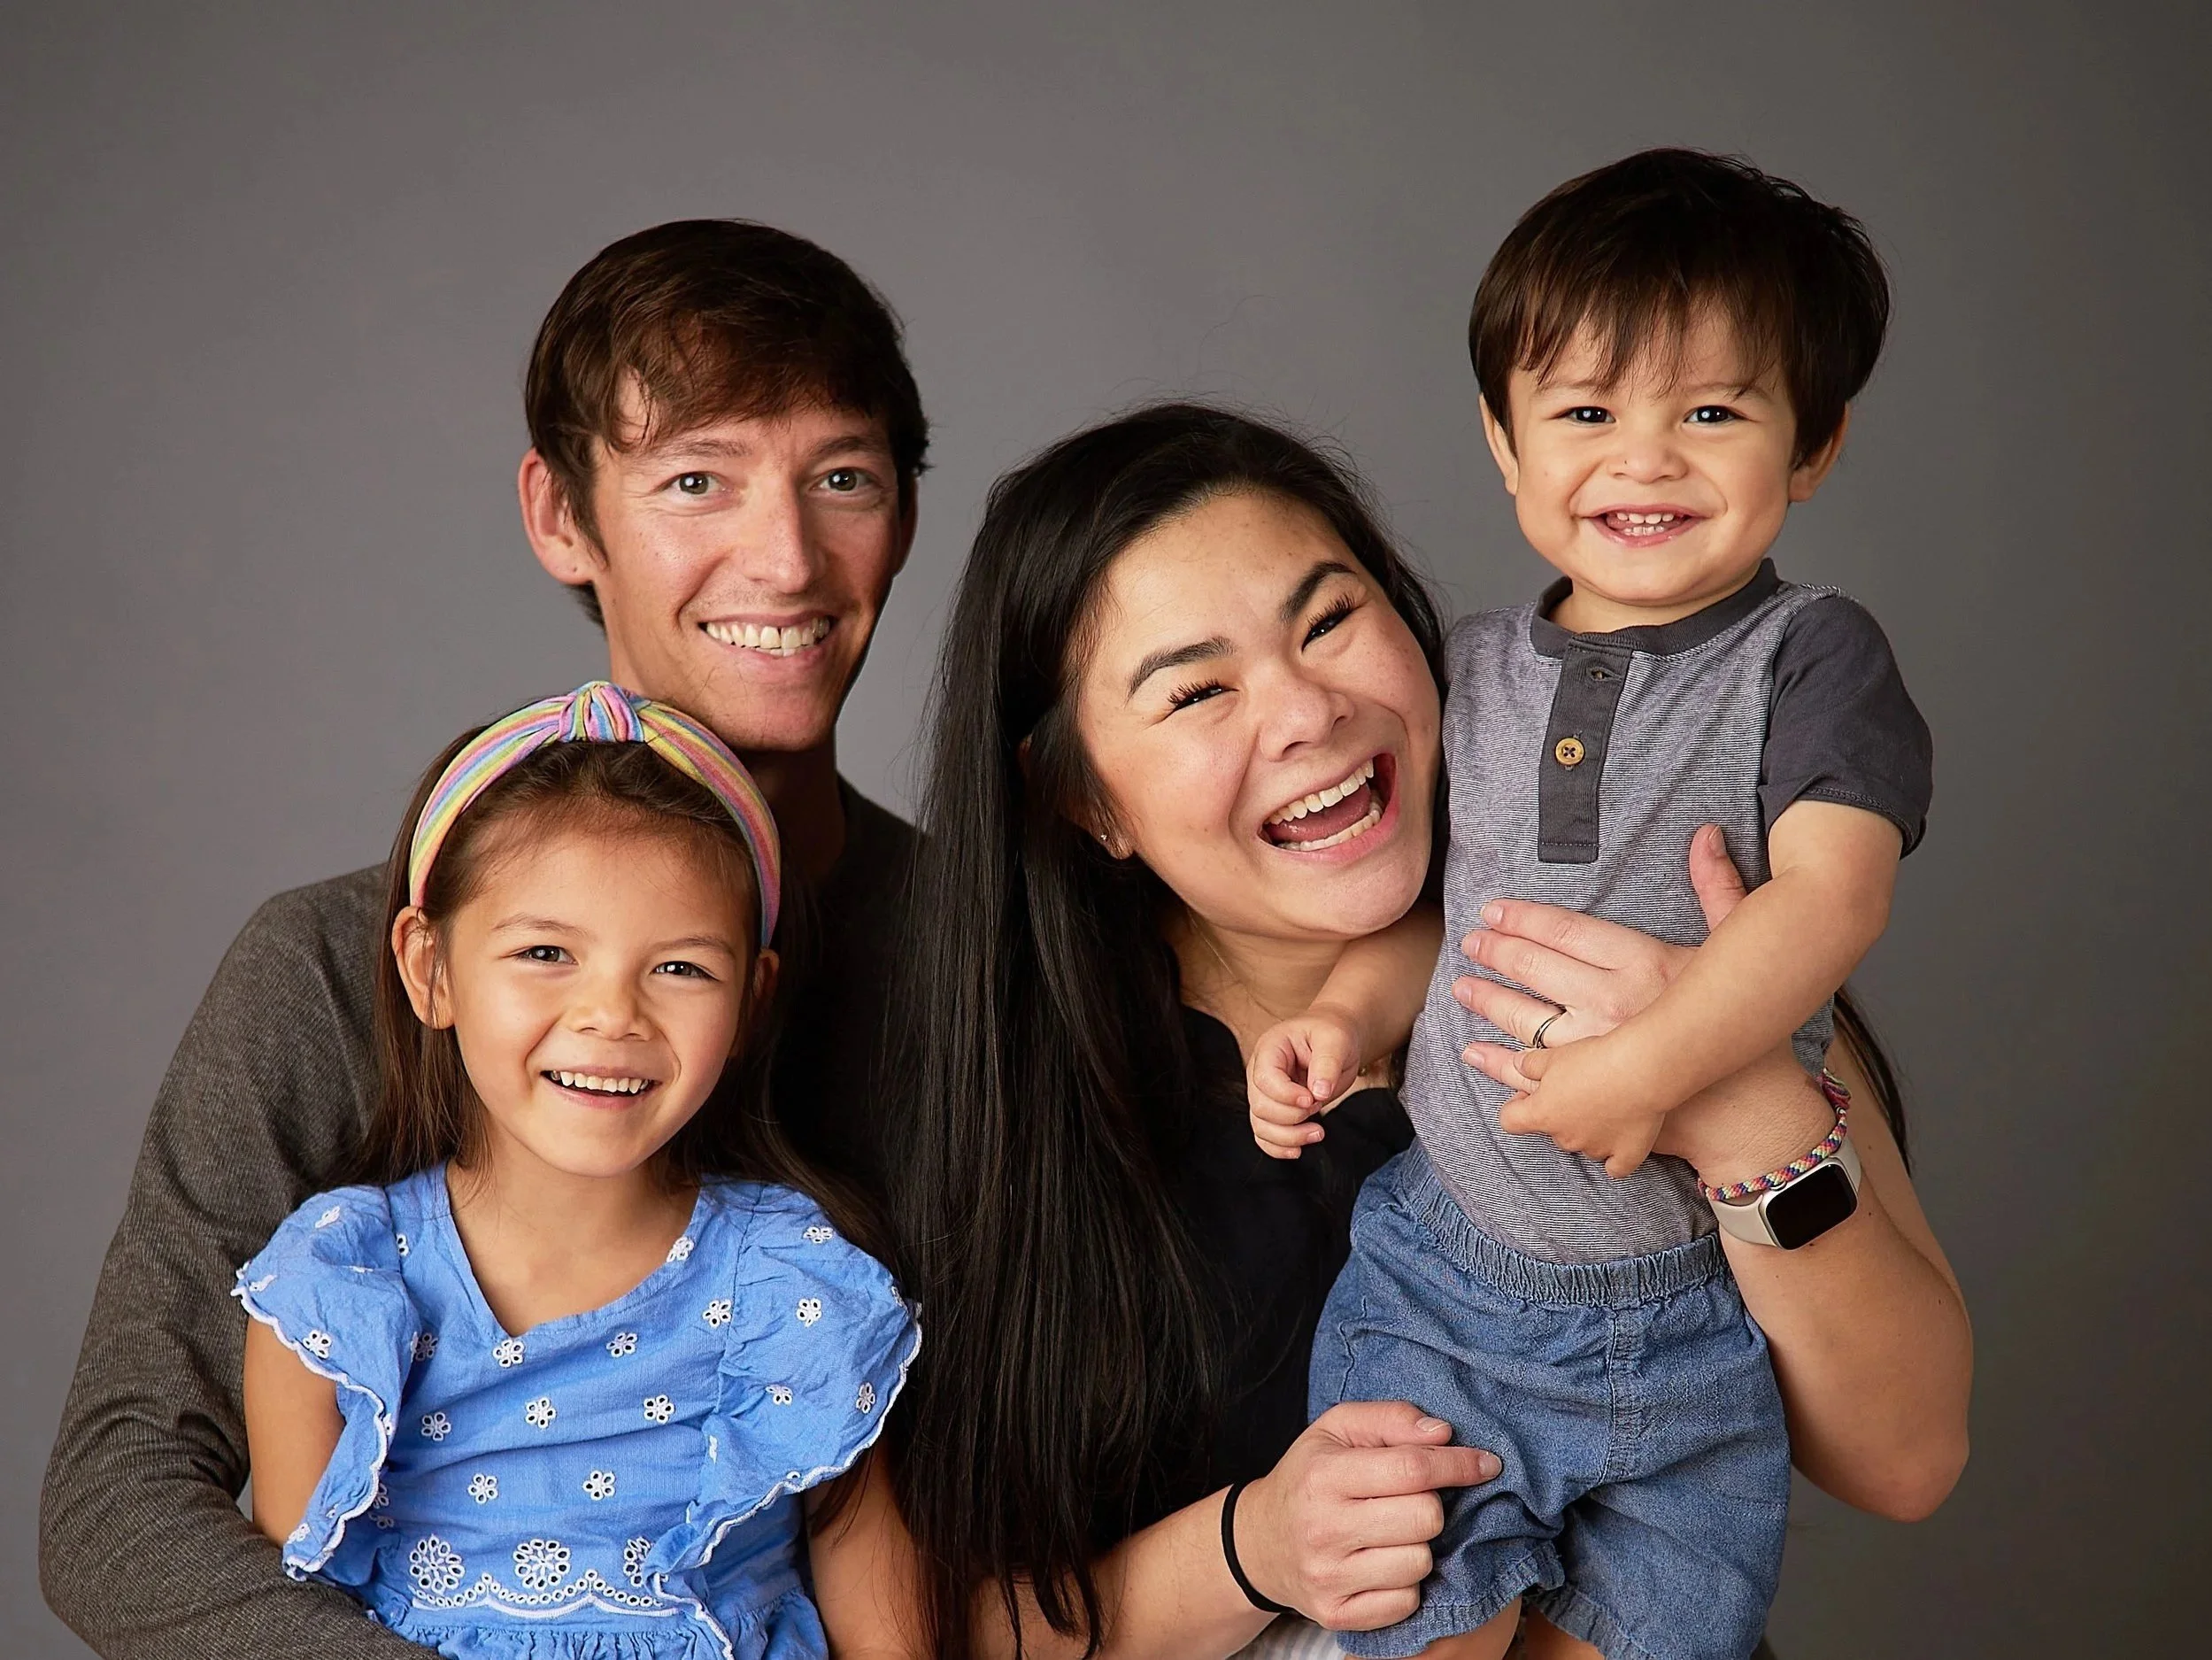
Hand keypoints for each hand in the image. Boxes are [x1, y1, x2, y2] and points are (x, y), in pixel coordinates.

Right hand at [1234, 1402, 1500, 1631]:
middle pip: (1425, 1519)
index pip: (1412, 1469)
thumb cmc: (1309, 1476)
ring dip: (1418, 1545)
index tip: (1485, 1463)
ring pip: (1420, 1563)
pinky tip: (1385, 1563)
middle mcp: (1323, 1529)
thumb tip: (1443, 1434)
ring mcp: (1329, 1578)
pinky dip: (1406, 1582)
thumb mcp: (1337, 1429)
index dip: (1458, 1464)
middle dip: (1432, 1505)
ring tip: (1393, 1533)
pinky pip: (1406, 1601)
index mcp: (1324, 1475)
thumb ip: (1391, 1419)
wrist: (1259, 1542)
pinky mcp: (1337, 1616)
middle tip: (1411, 1500)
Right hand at [1247, 1004, 1366, 1159]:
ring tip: (1318, 1133)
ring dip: (1288, 1137)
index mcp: (1270, 1049)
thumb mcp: (1335, 1040)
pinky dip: (1279, 1148)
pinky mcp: (1273, 1110)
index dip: (1287, 1096)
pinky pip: (1265, 1136)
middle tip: (1318, 1105)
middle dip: (1292, 1116)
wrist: (1334, 1039)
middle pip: (1260, 1106)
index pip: (1265, 1079)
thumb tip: (1320, 1092)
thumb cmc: (1332, 1034)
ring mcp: (1264, 1093)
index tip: (1312, 1099)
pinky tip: (1299, 1149)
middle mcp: (1260, 1072)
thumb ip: (1326, 1064)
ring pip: (1261, 1126)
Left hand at [1453, 824, 1748, 1091]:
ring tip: (1463, 988)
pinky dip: (1497, 1062)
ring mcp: (1596, 1049)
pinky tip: (1474, 1050)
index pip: (1564, 930)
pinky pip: (1529, 1072)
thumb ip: (1716, 888)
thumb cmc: (1742, 1022)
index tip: (1493, 911)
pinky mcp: (1589, 1090)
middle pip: (1535, 968)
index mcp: (1643, 962)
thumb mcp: (1730, 947)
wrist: (1746, 1105)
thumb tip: (1706, 833)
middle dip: (1496, 952)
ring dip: (1487, 1001)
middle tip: (1471, 943)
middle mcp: (1613, 1003)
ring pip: (1524, 1018)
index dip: (1522, 918)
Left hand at [1495, 1038, 1670, 1177]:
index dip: (1516, 1107)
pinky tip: (1620, 1140)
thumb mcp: (1553, 1055)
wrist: (1641, 1069)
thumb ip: (1530, 1064)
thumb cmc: (1595, 1059)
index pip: (1510, 1121)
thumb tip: (1519, 1065)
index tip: (1528, 1095)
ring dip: (1588, 1130)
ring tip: (1607, 1102)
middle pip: (1552, 1131)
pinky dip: (1616, 1158)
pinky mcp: (1626, 1155)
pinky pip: (1616, 1167)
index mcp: (1543, 1114)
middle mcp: (1565, 1137)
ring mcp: (1596, 1149)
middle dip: (1560, 1114)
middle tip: (1578, 1089)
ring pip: (1584, 1145)